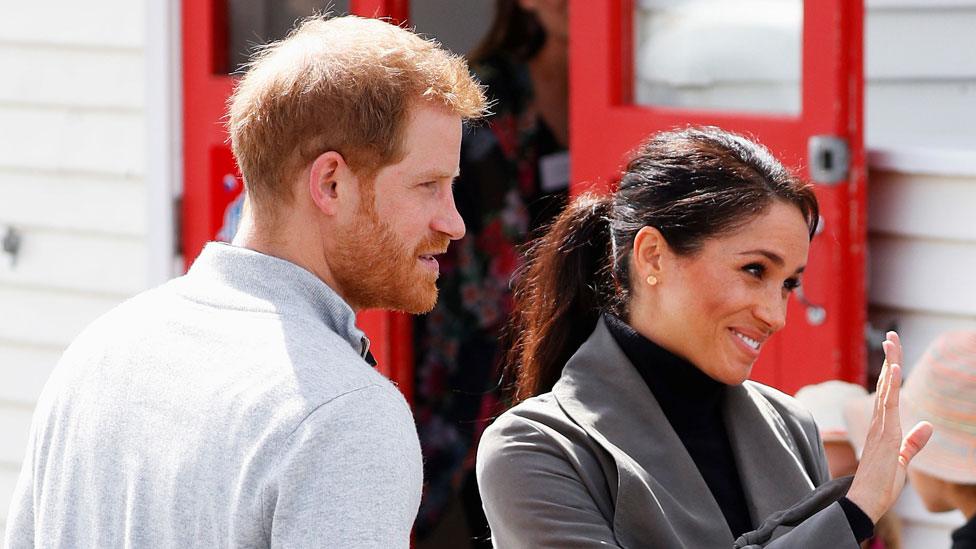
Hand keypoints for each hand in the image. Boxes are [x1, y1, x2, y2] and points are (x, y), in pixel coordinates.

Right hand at [846, 331, 933, 522]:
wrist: (867, 499)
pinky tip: (896, 368)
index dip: (891, 370)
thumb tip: (928, 425)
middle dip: (889, 359)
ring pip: (886, 388)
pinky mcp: (884, 433)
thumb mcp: (904, 460)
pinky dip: (892, 384)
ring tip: (891, 342)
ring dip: (890, 364)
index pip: (888, 392)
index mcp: (883, 426)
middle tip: (891, 336)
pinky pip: (888, 403)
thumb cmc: (882, 483)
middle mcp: (879, 421)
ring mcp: (880, 426)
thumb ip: (914, 442)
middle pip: (885, 383)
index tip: (893, 351)